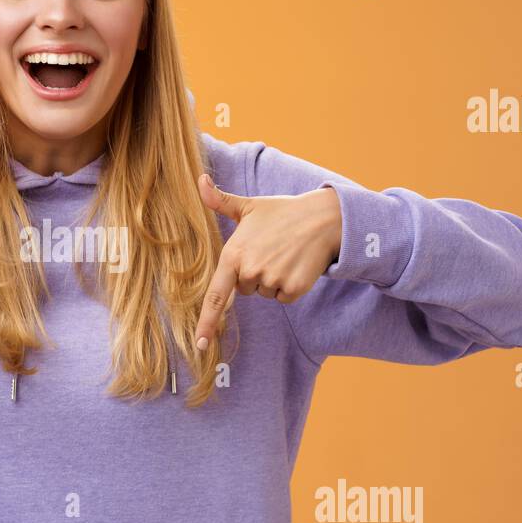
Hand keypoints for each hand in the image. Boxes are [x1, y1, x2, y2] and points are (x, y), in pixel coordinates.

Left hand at [193, 173, 341, 351]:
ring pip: (265, 293)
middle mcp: (250, 270)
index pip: (216, 296)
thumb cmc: (282, 212)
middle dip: (255, 274)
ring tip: (285, 254)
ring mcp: (273, 280)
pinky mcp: (294, 288)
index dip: (207, 322)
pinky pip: (284, 298)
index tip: (201, 344)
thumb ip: (220, 200)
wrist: (322, 218)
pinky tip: (296, 264)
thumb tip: (199, 179)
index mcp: (234, 254)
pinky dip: (290, 286)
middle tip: (270, 251)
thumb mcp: (249, 206)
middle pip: (245, 290)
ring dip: (273, 279)